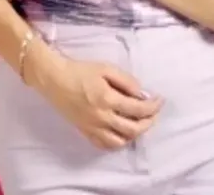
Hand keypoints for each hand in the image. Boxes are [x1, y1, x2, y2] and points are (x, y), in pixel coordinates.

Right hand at [41, 53, 161, 149]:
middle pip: (133, 128)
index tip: (159, 100)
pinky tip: (122, 133)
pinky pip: (105, 145)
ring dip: (135, 134)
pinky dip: (118, 142)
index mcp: (108, 99)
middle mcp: (102, 117)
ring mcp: (93, 127)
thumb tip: (141, 93)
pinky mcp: (85, 131)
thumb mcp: (105, 68)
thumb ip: (126, 80)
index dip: (153, 106)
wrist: (54, 79)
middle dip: (149, 121)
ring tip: (140, 123)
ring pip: (121, 141)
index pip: (138, 109)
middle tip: (154, 113)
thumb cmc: (80, 70)